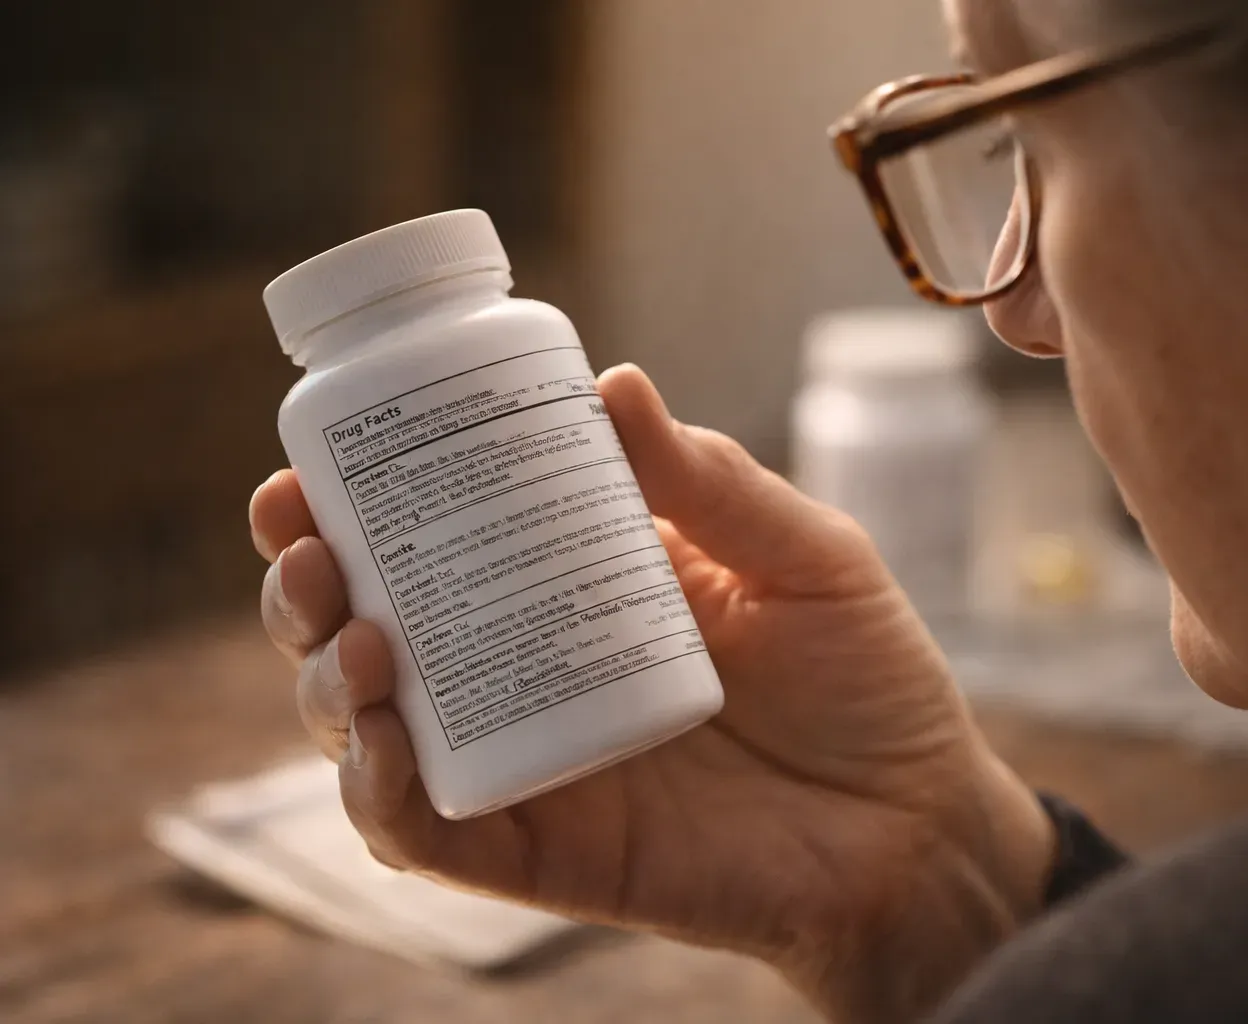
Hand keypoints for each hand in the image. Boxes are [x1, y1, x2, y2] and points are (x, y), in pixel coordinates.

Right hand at [251, 365, 1054, 1022]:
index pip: (437, 536)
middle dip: (307, 585)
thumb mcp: (805, 557)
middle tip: (306, 543)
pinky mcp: (541, 854)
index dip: (356, 502)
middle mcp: (529, 672)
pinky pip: (427, 835)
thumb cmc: (868, 682)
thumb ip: (712, 483)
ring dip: (325, 684)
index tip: (315, 461)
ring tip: (355, 635)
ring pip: (371, 730)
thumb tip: (611, 386)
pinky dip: (379, 797)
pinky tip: (382, 748)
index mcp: (577, 586)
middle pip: (371, 626)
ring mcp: (527, 763)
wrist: (916, 825)